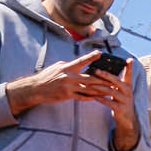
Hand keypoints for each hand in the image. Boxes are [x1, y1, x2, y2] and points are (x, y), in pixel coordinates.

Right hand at [5, 53, 123, 115]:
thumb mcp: (57, 68)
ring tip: (109, 90)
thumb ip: (70, 66)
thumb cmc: (47, 77)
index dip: (90, 57)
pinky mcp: (67, 95)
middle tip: (114, 80)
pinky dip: (90, 97)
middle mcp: (68, 76)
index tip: (100, 53)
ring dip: (100, 90)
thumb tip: (80, 63)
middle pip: (90, 78)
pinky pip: (82, 97)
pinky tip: (98, 97)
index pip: (80, 61)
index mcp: (66, 67)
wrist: (36, 88)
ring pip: (88, 88)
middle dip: (103, 80)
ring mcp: (68, 87)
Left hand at [99, 60, 138, 149]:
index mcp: (128, 86)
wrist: (126, 119)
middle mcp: (127, 92)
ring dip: (100, 87)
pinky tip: (93, 97)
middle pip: (117, 81)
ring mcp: (125, 100)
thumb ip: (115, 83)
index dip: (129, 67)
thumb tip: (103, 71)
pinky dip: (101, 99)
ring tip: (90, 84)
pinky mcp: (120, 108)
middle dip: (106, 75)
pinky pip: (109, 102)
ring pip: (111, 91)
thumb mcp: (120, 92)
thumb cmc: (120, 102)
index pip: (129, 75)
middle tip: (96, 70)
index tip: (129, 60)